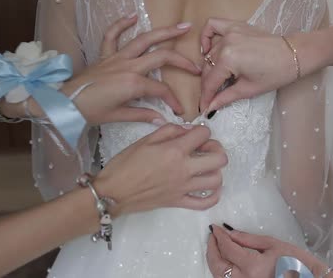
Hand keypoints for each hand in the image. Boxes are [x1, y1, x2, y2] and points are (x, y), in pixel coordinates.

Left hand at [2, 16, 198, 124]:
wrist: (62, 103)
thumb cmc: (89, 112)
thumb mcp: (117, 117)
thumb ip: (142, 115)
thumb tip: (162, 121)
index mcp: (133, 84)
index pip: (161, 90)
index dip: (172, 100)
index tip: (178, 111)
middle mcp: (128, 66)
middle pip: (161, 57)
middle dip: (181, 61)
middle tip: (196, 66)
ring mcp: (116, 57)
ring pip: (144, 40)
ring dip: (164, 32)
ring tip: (182, 26)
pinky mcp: (104, 55)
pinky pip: (112, 35)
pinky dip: (122, 24)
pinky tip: (133, 16)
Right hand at [96, 124, 226, 215]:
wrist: (113, 192)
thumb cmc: (125, 164)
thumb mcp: (144, 140)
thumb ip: (168, 131)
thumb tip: (187, 129)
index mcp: (174, 150)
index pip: (203, 134)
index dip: (202, 130)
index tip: (194, 134)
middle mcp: (183, 169)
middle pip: (219, 158)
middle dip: (216, 149)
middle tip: (205, 148)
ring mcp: (183, 188)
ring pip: (216, 180)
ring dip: (215, 170)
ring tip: (205, 166)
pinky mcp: (179, 202)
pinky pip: (205, 203)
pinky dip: (213, 196)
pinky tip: (210, 188)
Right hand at [199, 18, 320, 112]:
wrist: (294, 54)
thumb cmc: (276, 74)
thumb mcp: (249, 89)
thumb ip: (225, 97)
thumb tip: (210, 108)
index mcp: (228, 60)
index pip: (210, 82)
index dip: (206, 97)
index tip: (204, 108)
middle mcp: (225, 44)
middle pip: (208, 68)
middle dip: (207, 85)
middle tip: (211, 97)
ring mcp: (230, 32)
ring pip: (210, 52)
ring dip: (209, 67)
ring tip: (215, 79)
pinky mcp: (235, 26)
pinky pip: (213, 26)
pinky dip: (206, 36)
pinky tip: (207, 49)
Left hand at [206, 225, 332, 277]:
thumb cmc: (297, 263)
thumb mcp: (273, 245)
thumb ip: (249, 239)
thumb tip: (231, 233)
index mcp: (253, 267)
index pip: (227, 249)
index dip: (219, 236)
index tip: (215, 228)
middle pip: (218, 265)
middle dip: (212, 249)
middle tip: (213, 236)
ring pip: (219, 276)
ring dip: (215, 260)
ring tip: (217, 246)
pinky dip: (222, 270)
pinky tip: (225, 260)